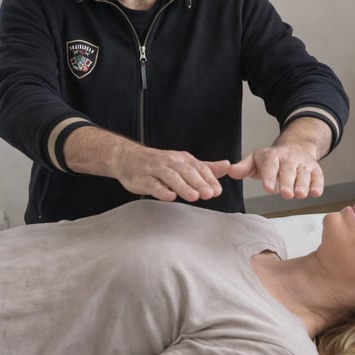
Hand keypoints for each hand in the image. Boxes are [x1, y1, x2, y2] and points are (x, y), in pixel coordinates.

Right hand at [115, 145, 231, 201]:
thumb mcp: (183, 162)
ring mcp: (154, 169)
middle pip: (186, 171)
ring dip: (182, 186)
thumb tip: (227, 166)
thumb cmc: (158, 162)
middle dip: (198, 182)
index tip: (217, 190)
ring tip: (194, 196)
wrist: (127, 158)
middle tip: (209, 194)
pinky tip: (169, 196)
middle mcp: (169, 161)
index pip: (198, 167)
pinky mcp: (141, 178)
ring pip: (170, 177)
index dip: (208, 178)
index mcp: (181, 158)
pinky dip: (161, 190)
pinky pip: (152, 184)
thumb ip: (205, 167)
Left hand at [226, 116, 330, 198]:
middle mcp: (288, 158)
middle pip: (288, 170)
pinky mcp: (314, 169)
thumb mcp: (256, 160)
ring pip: (303, 173)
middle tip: (286, 194)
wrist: (295, 147)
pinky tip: (315, 193)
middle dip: (287, 182)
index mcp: (272, 156)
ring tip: (300, 194)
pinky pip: (317, 176)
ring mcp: (302, 163)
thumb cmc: (272, 159)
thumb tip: (231, 171)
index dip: (269, 177)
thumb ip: (244, 167)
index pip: (270, 166)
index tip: (268, 189)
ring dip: (302, 184)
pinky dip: (317, 184)